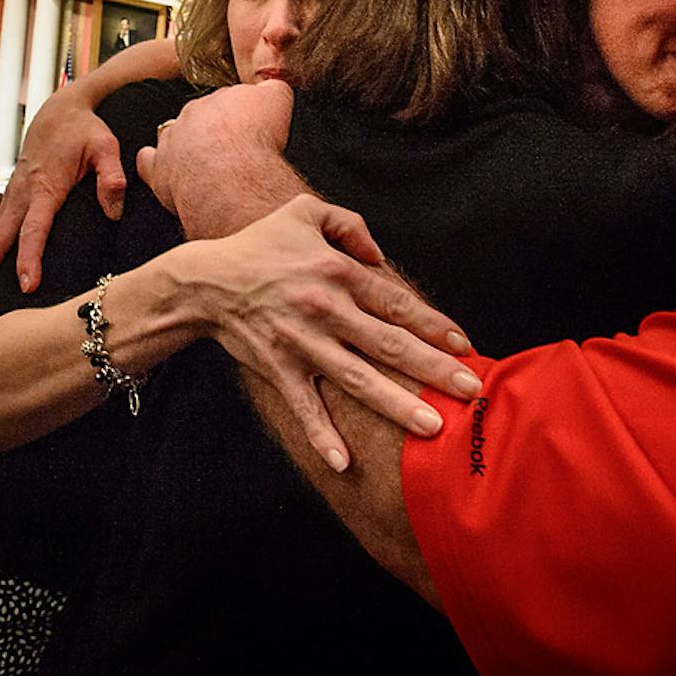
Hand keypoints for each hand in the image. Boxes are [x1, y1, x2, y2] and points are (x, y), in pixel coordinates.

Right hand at [0, 91, 124, 302]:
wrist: (58, 112)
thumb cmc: (84, 131)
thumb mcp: (106, 146)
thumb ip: (112, 177)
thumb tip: (114, 212)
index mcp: (44, 187)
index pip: (34, 229)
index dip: (29, 258)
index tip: (27, 285)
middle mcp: (21, 195)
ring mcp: (12, 197)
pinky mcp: (12, 199)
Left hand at [137, 80, 294, 234]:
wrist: (232, 175)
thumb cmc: (255, 140)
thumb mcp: (278, 99)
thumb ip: (273, 88)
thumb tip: (273, 87)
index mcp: (219, 98)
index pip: (228, 100)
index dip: (240, 116)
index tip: (248, 127)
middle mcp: (193, 114)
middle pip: (202, 117)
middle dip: (214, 130)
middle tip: (232, 150)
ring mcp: (173, 141)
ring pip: (176, 136)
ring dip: (187, 146)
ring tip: (205, 164)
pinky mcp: (160, 169)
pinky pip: (150, 162)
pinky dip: (153, 164)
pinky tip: (164, 171)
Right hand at [173, 195, 477, 471]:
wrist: (204, 282)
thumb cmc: (259, 245)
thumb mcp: (304, 212)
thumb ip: (349, 224)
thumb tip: (381, 255)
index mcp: (338, 273)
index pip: (398, 303)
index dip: (434, 325)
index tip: (463, 345)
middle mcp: (326, 311)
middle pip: (390, 345)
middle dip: (434, 368)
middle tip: (471, 389)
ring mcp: (303, 344)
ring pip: (359, 379)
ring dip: (397, 405)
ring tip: (432, 427)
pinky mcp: (279, 369)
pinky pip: (305, 407)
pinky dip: (322, 436)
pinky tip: (345, 464)